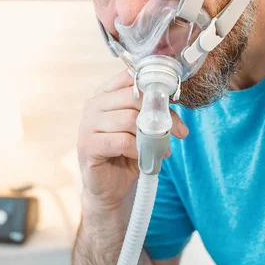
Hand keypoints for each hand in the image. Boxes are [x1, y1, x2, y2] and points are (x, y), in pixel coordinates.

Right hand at [77, 69, 188, 209]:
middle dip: (160, 114)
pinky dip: (139, 149)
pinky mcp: (88, 146)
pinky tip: (145, 157)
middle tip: (178, 131)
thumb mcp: (141, 126)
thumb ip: (150, 109)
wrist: (111, 187)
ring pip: (129, 119)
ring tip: (162, 148)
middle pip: (133, 97)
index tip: (173, 101)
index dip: (154, 88)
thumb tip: (172, 99)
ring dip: (152, 135)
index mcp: (105, 94)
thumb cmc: (127, 153)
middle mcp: (93, 105)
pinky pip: (122, 141)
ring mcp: (87, 125)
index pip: (130, 77)